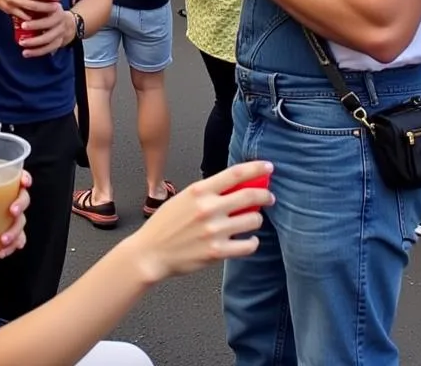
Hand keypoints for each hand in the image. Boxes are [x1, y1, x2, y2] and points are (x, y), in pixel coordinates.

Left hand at [0, 170, 32, 258]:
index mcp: (0, 180)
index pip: (20, 176)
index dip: (26, 178)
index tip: (23, 183)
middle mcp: (8, 197)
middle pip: (24, 199)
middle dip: (21, 206)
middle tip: (11, 212)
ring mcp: (8, 216)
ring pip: (20, 222)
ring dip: (15, 232)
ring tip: (3, 240)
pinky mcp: (4, 231)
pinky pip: (15, 240)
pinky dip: (12, 247)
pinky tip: (2, 252)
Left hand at [18, 8, 74, 57]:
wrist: (68, 23)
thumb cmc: (49, 11)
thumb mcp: (45, 4)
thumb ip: (35, 3)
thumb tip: (18, 5)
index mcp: (55, 8)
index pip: (46, 12)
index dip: (35, 19)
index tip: (22, 24)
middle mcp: (60, 19)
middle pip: (48, 25)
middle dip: (34, 29)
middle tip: (21, 33)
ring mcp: (61, 32)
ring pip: (49, 39)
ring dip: (35, 44)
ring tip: (22, 44)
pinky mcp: (59, 42)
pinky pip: (49, 48)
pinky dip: (37, 52)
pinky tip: (26, 53)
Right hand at [124, 161, 273, 283]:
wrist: (152, 252)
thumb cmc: (166, 224)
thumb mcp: (184, 198)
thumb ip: (208, 192)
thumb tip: (236, 186)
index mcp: (199, 191)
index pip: (234, 174)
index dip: (256, 169)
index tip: (269, 167)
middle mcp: (209, 208)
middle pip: (250, 195)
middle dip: (265, 195)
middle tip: (269, 197)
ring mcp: (215, 231)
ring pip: (253, 220)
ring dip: (256, 219)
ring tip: (250, 221)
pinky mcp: (218, 252)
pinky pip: (249, 246)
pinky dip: (252, 242)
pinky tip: (247, 240)